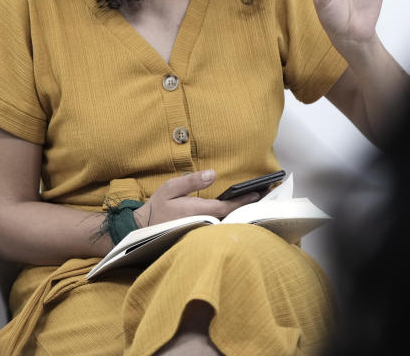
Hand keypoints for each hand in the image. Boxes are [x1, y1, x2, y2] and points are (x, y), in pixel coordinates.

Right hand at [133, 170, 258, 227]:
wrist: (144, 229)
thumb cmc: (158, 207)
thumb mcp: (171, 188)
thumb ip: (191, 181)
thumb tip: (212, 174)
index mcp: (198, 211)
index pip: (227, 207)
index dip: (244, 200)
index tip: (258, 192)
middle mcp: (204, 224)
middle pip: (232, 217)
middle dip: (248, 207)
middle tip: (265, 197)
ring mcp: (203, 232)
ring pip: (227, 224)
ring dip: (242, 214)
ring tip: (257, 203)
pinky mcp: (201, 236)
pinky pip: (220, 228)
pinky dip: (232, 220)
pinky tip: (240, 214)